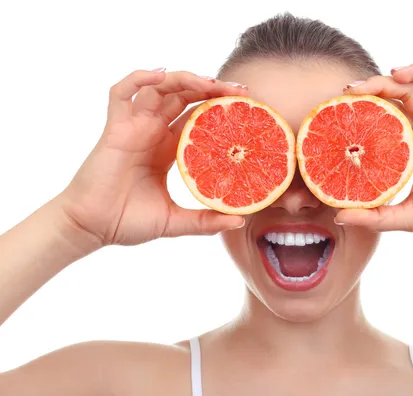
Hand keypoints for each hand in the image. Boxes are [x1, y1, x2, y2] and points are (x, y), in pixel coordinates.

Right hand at [58, 69, 246, 246]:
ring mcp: (134, 127)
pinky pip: (121, 93)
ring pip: (159, 89)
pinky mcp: (115, 128)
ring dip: (184, 79)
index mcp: (169, 149)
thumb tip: (239, 220)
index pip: (198, 117)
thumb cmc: (127, 222)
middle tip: (238, 90)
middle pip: (184, 97)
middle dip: (211, 88)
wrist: (92, 228)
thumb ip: (205, 221)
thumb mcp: (175, 221)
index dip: (220, 108)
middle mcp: (153, 132)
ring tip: (210, 82)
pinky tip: (160, 76)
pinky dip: (138, 79)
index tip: (245, 106)